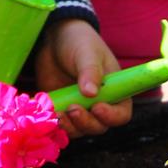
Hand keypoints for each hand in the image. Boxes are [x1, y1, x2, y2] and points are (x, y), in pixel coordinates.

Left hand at [32, 18, 133, 137]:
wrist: (55, 38)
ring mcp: (79, 109)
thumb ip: (90, 72)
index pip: (121, 114)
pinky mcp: (61, 110)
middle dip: (86, 122)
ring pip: (78, 130)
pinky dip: (54, 123)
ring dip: (69, 126)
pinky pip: (60, 125)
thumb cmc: (79, 41)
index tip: (97, 107)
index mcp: (114, 91)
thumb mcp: (87, 52)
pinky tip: (46, 114)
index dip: (111, 116)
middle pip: (99, 127)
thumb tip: (91, 93)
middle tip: (72, 108)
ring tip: (57, 113)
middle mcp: (99, 104)